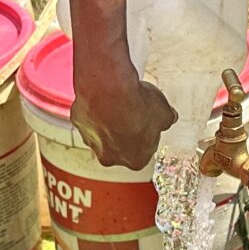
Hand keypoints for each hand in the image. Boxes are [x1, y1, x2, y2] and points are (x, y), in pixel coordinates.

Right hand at [72, 45, 176, 170]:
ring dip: (110, 120)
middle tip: (134, 111)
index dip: (148, 135)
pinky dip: (96, 108)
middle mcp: (111, 157)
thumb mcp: (164, 112)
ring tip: (120, 100)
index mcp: (136, 160)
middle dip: (126, 131)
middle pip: (121, 146)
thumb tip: (169, 117)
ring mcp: (92, 141)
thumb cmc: (137, 105)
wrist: (110, 89)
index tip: (149, 122)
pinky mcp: (79, 123)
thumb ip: (167, 119)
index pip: (144, 151)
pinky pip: (89, 117)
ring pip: (102, 133)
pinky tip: (105, 95)